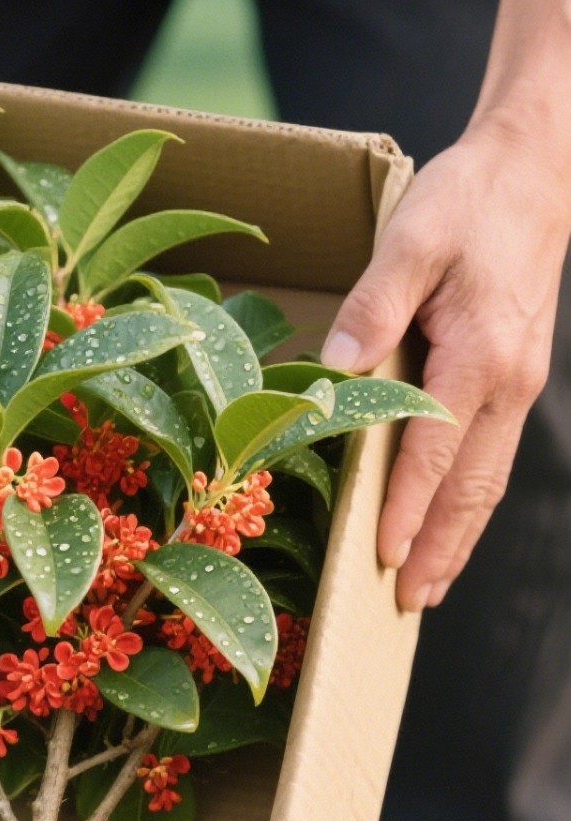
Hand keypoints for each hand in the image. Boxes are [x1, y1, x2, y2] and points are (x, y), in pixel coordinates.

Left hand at [321, 119, 570, 610]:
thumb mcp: (410, 241)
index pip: (434, 453)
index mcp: (479, 356)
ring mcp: (518, 384)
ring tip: (427, 589)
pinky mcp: (515, 377)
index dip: (407, 508)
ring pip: (487, 481)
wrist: (537, 166)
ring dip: (458, 539)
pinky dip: (469, 503)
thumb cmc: (468, 199)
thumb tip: (333, 372)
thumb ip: (372, 308)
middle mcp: (508, 382)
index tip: (384, 556)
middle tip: (405, 603)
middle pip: (471, 487)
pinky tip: (449, 527)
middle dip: (438, 549)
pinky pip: (492, 458)